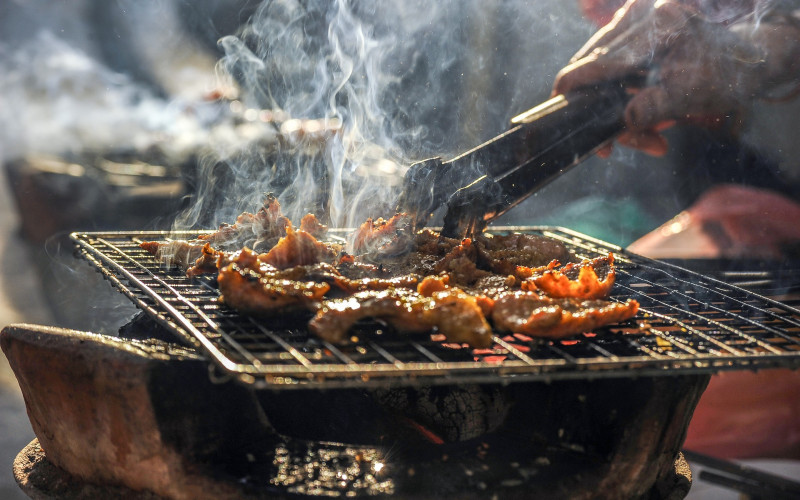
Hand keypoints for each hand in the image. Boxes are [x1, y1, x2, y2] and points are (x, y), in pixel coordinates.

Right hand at [553, 0, 799, 156]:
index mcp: (657, 23)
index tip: (557, 106)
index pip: (601, 58)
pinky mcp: (630, 29)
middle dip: (601, 111)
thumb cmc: (721, 75)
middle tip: (613, 148)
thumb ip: (656, 108)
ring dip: (612, 107)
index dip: (574, 86)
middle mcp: (640, 13)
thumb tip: (625, 121)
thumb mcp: (692, 96)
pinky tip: (639, 116)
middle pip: (595, 67)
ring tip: (644, 137)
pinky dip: (618, 95)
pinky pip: (609, 66)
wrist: (741, 61)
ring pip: (599, 69)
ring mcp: (633, 18)